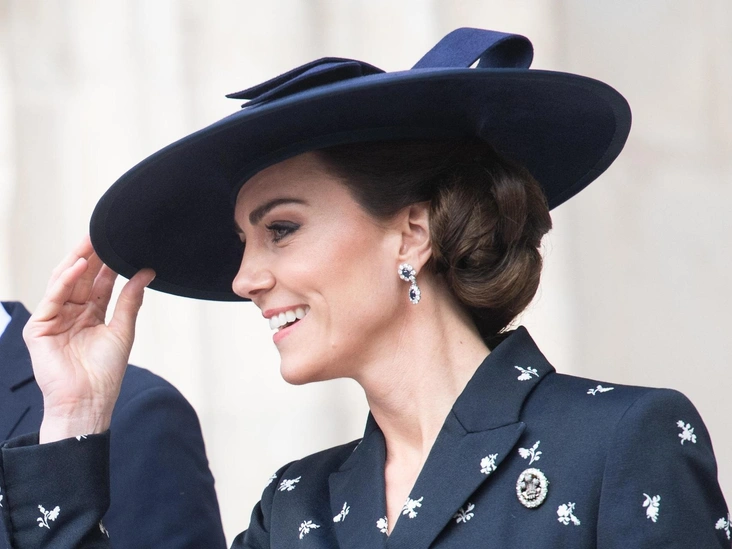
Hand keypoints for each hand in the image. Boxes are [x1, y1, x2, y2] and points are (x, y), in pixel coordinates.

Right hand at [23, 237, 154, 442]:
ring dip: (77, 261)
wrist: (89, 400)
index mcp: (92, 314)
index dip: (108, 263)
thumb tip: (146, 272)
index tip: (119, 242)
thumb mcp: (122, 330)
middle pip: (81, 278)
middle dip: (92, 255)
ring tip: (91, 241)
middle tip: (103, 233)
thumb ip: (130, 300)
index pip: (99, 282)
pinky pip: (53, 298)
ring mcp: (55, 319)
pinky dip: (65, 280)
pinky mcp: (40, 328)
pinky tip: (79, 266)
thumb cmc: (105, 372)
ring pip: (64, 282)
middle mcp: (72, 313)